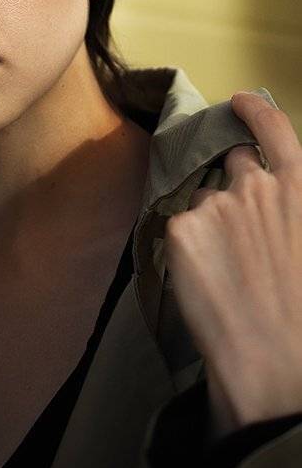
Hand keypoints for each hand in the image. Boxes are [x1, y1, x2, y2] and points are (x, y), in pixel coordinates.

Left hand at [164, 91, 301, 437]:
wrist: (276, 366)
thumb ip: (286, 211)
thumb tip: (271, 205)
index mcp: (298, 191)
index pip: (273, 131)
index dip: (253, 112)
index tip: (239, 101)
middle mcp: (255, 187)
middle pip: (231, 166)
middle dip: (231, 185)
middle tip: (235, 231)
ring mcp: (214, 204)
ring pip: (200, 200)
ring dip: (207, 222)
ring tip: (223, 272)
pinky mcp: (180, 228)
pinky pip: (177, 228)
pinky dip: (185, 249)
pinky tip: (204, 282)